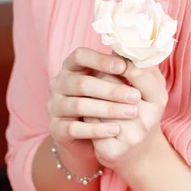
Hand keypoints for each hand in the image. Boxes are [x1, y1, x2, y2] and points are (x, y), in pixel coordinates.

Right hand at [47, 47, 141, 161]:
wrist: (92, 134)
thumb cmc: (105, 98)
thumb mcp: (110, 80)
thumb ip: (119, 68)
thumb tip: (136, 57)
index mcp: (71, 66)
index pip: (80, 55)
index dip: (100, 59)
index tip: (123, 66)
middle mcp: (59, 83)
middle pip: (82, 83)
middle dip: (111, 90)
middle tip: (135, 96)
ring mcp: (54, 106)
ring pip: (79, 106)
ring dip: (108, 109)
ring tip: (131, 112)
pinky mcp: (55, 128)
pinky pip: (75, 128)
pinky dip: (97, 129)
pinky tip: (115, 129)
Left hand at [87, 60, 167, 173]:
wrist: (139, 154)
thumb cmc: (144, 111)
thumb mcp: (151, 88)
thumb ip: (142, 67)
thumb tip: (124, 44)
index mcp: (159, 99)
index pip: (136, 73)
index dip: (120, 62)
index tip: (110, 55)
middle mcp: (147, 119)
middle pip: (113, 88)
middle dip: (101, 76)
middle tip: (94, 69)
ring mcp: (130, 137)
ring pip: (98, 105)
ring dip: (90, 95)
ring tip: (86, 88)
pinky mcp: (111, 150)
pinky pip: (89, 124)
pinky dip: (85, 114)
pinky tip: (85, 109)